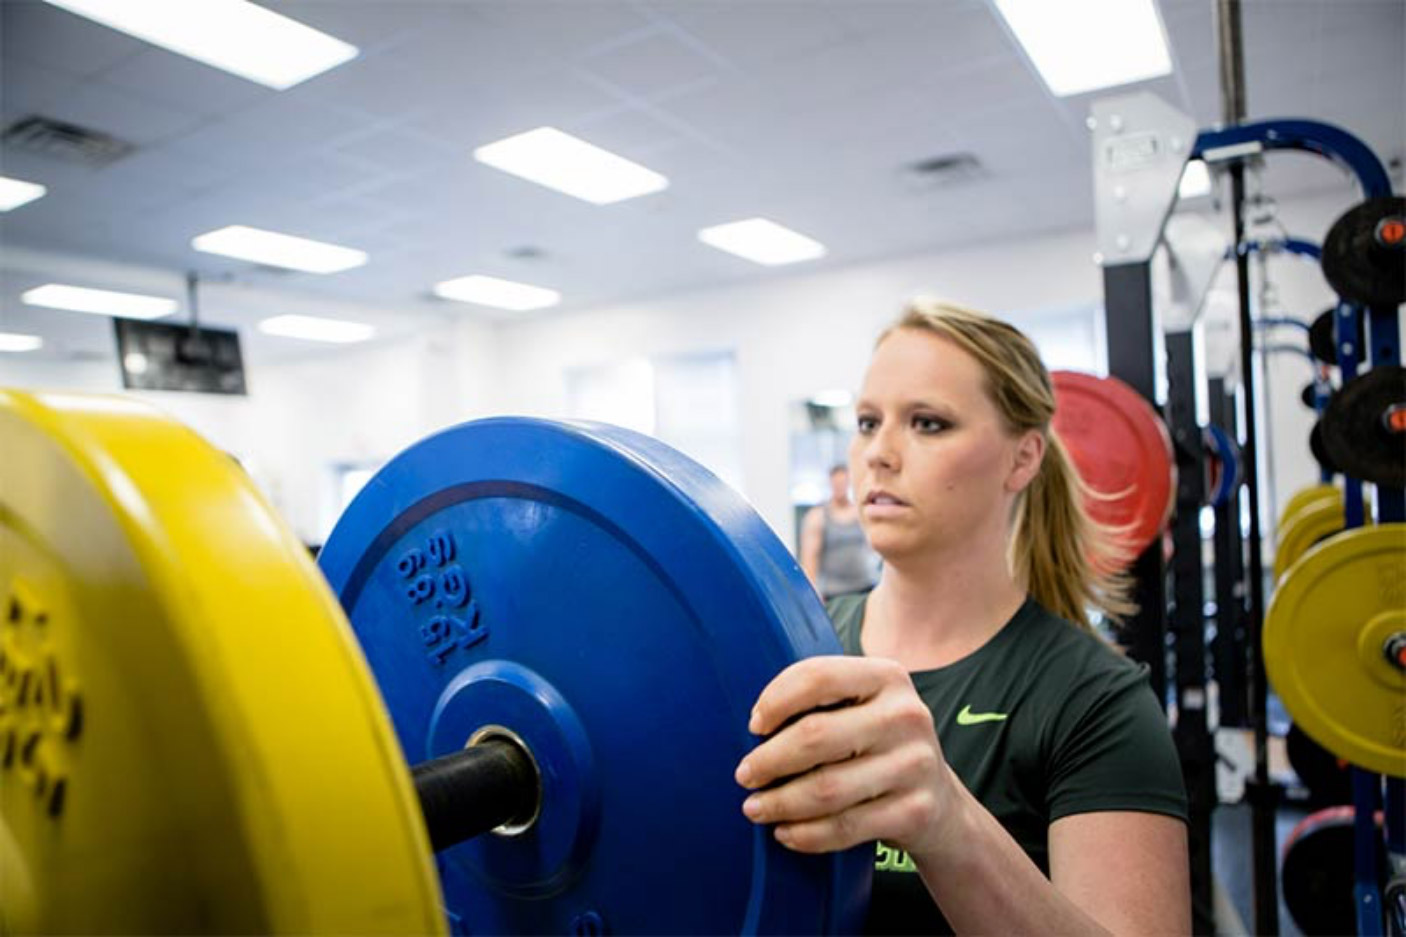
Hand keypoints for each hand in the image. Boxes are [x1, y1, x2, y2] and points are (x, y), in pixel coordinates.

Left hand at [734, 655, 960, 857]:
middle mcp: (906, 715)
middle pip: (816, 736)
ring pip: (826, 788)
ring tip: (755, 807)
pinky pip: (845, 827)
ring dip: (780, 802)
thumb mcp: (865, 705)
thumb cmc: (879, 744)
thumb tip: (755, 725)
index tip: (754, 726)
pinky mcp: (915, 811)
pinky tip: (786, 832)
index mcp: (888, 677)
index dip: (775, 701)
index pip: (817, 676)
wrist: (938, 799)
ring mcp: (915, 765)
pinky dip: (806, 834)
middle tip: (745, 775)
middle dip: (768, 760)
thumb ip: (823, 700)